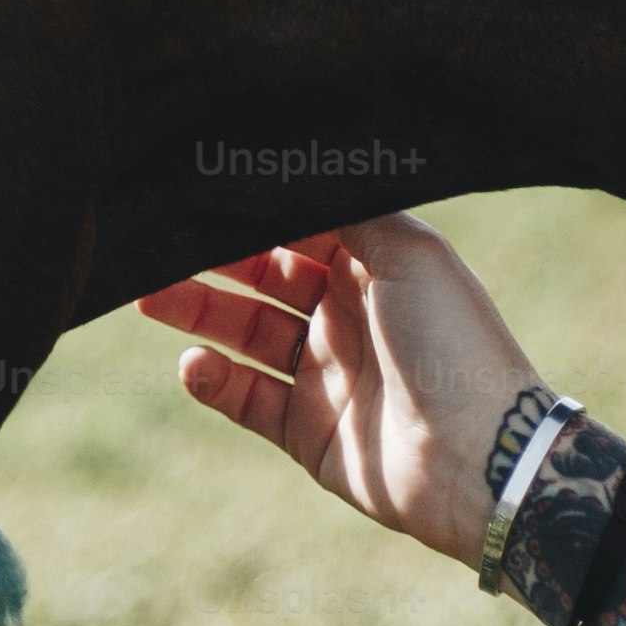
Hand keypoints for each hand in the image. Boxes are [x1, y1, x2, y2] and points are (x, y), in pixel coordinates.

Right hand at [134, 213, 542, 565]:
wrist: (479, 456)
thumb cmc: (452, 343)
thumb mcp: (409, 251)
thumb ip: (348, 208)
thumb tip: (294, 168)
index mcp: (374, 270)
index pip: (298, 230)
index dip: (252, 214)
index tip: (200, 193)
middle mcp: (347, 317)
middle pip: (262, 278)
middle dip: (210, 259)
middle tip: (154, 242)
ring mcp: (325, 376)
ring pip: (243, 334)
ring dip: (195, 312)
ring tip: (147, 295)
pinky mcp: (306, 431)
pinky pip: (244, 399)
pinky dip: (212, 382)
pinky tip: (193, 364)